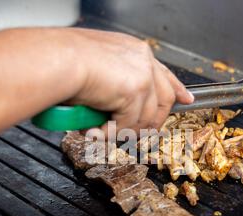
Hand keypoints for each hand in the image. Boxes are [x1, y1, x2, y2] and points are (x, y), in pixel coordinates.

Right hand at [64, 28, 193, 133]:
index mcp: (135, 52)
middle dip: (152, 123)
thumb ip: (112, 84)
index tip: (185, 99)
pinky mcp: (136, 92)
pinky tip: (97, 131)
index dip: (176, 89)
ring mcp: (142, 76)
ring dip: (124, 131)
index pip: (164, 74)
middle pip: (164, 100)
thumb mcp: (96, 68)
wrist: (57, 59)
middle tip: (136, 136)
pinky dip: (112, 133)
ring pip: (146, 118)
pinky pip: (130, 124)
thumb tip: (111, 109)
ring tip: (104, 132)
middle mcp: (143, 61)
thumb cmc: (65, 61)